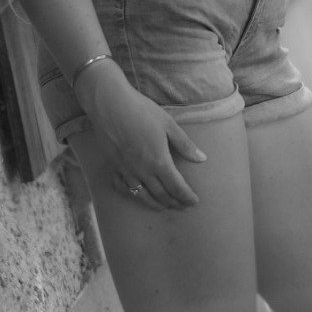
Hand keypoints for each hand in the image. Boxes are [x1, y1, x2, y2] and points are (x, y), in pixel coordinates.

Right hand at [81, 69, 205, 210]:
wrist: (110, 104)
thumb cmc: (142, 111)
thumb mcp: (168, 125)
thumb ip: (185, 145)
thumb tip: (202, 159)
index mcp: (159, 162)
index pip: (177, 187)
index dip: (187, 197)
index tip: (194, 202)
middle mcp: (142, 171)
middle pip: (161, 194)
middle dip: (174, 203)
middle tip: (183, 207)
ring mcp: (126, 170)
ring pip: (142, 195)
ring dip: (155, 204)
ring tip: (164, 208)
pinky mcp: (113, 166)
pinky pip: (122, 188)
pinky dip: (131, 195)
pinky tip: (136, 195)